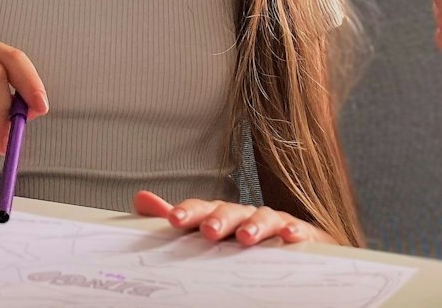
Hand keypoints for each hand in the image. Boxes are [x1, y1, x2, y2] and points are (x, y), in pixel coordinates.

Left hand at [132, 191, 323, 246]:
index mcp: (221, 215)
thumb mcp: (210, 229)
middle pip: (231, 211)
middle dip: (219, 219)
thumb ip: (179, 218)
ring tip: (246, 237)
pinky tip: (289, 237)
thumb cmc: (244, 237)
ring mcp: (275, 222)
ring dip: (255, 225)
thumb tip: (140, 199)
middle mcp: (246, 214)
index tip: (173, 219)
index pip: (202, 209)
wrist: (294, 243)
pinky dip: (295, 232)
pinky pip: (299, 231)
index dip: (188, 211)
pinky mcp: (301, 233)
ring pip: (264, 218)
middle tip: (208, 231)